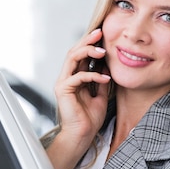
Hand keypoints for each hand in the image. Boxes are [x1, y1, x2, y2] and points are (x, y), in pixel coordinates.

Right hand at [46, 28, 110, 168]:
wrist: (82, 135)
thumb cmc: (90, 119)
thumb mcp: (100, 95)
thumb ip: (101, 80)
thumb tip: (106, 65)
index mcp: (75, 77)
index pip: (81, 55)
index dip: (90, 44)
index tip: (103, 36)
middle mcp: (67, 77)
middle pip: (74, 51)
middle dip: (87, 40)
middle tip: (100, 33)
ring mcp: (63, 83)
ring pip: (72, 58)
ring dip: (87, 51)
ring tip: (102, 50)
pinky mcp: (63, 90)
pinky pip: (78, 76)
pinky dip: (93, 75)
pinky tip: (106, 78)